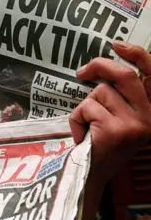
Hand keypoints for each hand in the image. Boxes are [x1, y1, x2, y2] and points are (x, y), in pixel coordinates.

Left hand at [71, 41, 150, 187]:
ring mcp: (134, 124)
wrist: (94, 175)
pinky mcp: (114, 131)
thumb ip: (123, 94)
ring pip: (99, 93)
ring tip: (89, 126)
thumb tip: (106, 65)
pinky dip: (76, 119)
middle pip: (124, 76)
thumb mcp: (122, 116)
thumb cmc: (104, 142)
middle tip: (81, 72)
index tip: (117, 44)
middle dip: (99, 66)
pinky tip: (83, 135)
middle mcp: (150, 117)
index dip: (137, 54)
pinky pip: (84, 108)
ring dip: (85, 106)